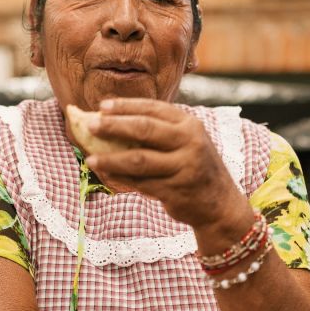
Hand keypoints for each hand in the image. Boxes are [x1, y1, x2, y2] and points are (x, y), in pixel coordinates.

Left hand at [85, 98, 248, 231]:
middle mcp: (190, 142)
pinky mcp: (176, 190)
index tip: (102, 106)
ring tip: (90, 158)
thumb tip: (111, 119)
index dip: (125, 106)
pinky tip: (106, 175)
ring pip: (139, 160)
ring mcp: (184, 167)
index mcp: (189, 124)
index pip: (153, 108)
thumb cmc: (192, 166)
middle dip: (114, 126)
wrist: (219, 204)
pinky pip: (141, 183)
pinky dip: (121, 179)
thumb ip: (158, 130)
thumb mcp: (185, 141)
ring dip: (111, 159)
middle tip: (90, 125)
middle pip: (144, 129)